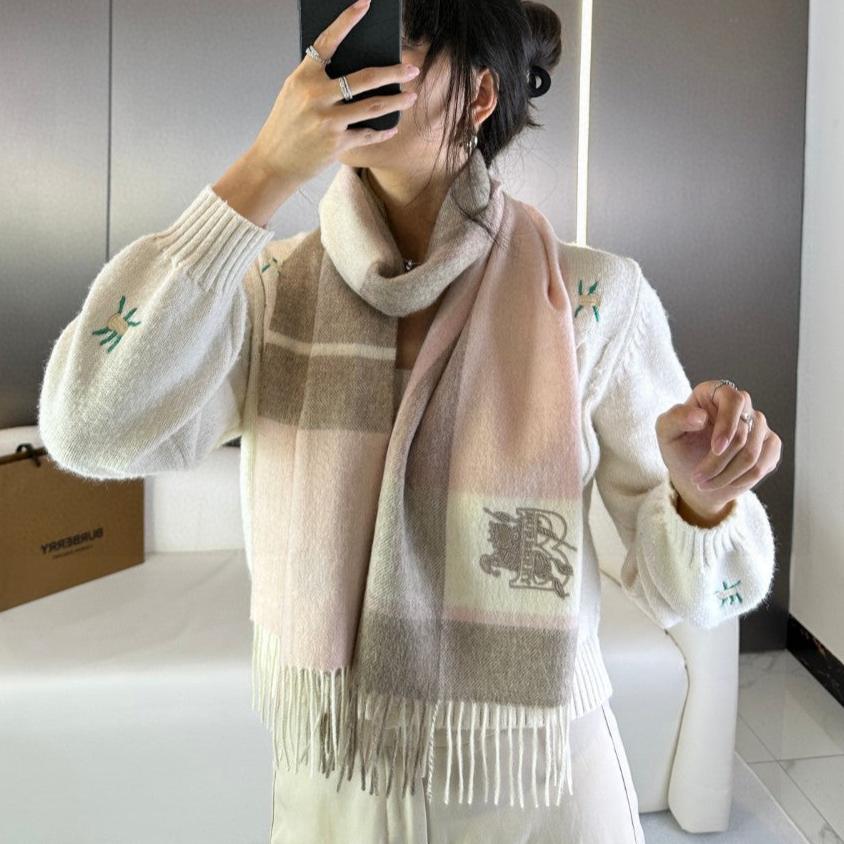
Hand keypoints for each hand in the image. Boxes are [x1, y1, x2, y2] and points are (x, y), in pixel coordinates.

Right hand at [248, 0, 420, 185]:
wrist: (274, 163)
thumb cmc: (286, 126)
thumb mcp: (294, 95)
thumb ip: (318, 80)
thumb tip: (355, 70)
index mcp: (303, 78)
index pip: (327, 42)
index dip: (346, 21)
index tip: (364, 4)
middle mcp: (316, 96)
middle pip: (364, 78)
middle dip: (393, 73)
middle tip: (412, 69)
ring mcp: (328, 120)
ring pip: (373, 106)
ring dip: (397, 101)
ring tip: (411, 96)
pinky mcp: (337, 143)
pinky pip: (367, 133)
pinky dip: (382, 131)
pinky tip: (392, 127)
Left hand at [655, 380, 781, 519]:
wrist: (693, 476)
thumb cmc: (678, 448)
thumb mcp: (666, 432)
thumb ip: (676, 418)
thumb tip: (700, 416)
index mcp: (715, 393)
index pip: (734, 400)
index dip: (728, 425)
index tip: (716, 448)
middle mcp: (741, 404)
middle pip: (743, 432)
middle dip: (718, 461)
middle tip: (698, 477)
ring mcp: (758, 424)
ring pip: (752, 453)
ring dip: (727, 474)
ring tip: (705, 482)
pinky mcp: (769, 444)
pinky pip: (763, 464)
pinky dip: (741, 479)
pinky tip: (725, 481)